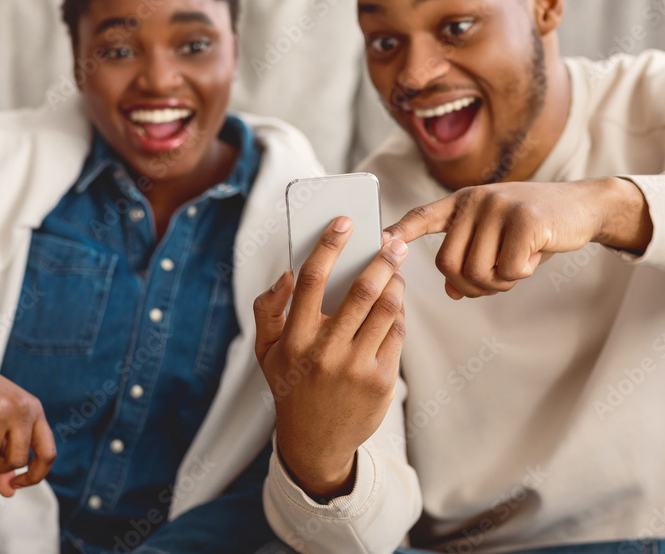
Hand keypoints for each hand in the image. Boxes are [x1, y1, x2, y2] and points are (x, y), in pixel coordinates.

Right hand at [253, 217, 407, 499]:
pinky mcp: (380, 380)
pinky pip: (396, 333)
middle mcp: (325, 352)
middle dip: (381, 259)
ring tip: (396, 270)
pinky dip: (399, 313)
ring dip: (395, 283)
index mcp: (294, 339)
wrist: (315, 443)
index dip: (328, 245)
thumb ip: (268, 310)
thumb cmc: (291, 385)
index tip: (343, 222)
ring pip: (386, 309)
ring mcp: (356, 367)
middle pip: (361, 291)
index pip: (310, 279)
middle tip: (392, 241)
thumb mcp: (265, 352)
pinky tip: (395, 304)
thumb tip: (285, 274)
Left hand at [383, 178, 651, 298]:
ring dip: (499, 282)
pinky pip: (508, 270)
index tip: (379, 242)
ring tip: (518, 263)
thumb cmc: (535, 228)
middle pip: (449, 265)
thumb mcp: (499, 240)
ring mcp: (498, 206)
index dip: (400, 231)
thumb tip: (452, 290)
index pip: (422, 216)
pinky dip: (521, 274)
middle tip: (498, 279)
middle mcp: (475, 200)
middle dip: (472, 285)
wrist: (583, 206)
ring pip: (477, 272)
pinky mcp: (524, 219)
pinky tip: (535, 255)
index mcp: (463, 203)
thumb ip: (472, 259)